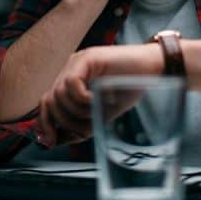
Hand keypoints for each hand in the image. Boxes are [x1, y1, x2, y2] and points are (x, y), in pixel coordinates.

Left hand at [35, 44, 163, 147]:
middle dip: (64, 122)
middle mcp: (70, 69)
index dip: (45, 122)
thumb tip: (57, 140)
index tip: (51, 141)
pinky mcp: (88, 58)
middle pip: (49, 100)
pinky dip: (84, 99)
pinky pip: (72, 84)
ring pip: (59, 94)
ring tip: (99, 111)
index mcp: (71, 81)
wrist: (155, 69)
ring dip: (78, 112)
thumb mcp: (101, 113)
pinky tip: (101, 100)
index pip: (47, 102)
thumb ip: (80, 124)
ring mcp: (77, 62)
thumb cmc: (130, 89)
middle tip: (84, 130)